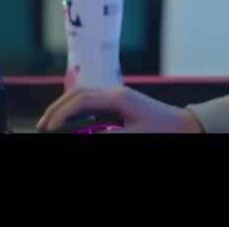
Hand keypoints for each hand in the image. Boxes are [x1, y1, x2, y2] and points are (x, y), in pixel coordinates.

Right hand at [37, 85, 203, 132]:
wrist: (185, 125)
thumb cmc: (164, 129)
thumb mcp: (136, 136)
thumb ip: (109, 135)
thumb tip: (85, 133)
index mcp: (118, 97)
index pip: (81, 100)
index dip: (61, 113)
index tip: (48, 127)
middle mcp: (115, 92)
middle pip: (78, 93)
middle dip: (58, 108)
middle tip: (42, 125)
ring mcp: (117, 96)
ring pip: (83, 96)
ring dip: (65, 107)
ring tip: (51, 122)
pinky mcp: (120, 104)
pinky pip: (92, 102)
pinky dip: (77, 109)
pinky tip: (70, 120)